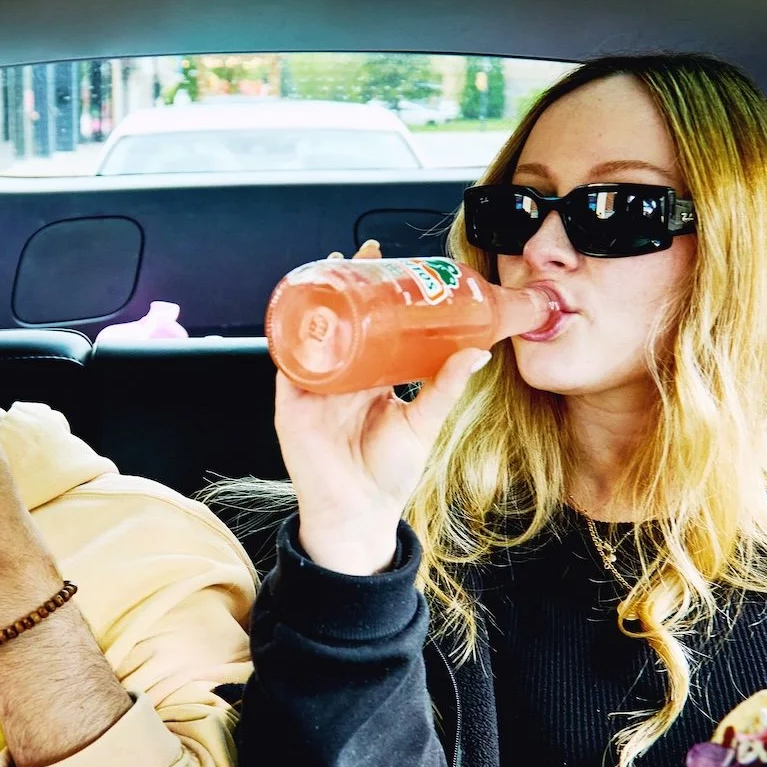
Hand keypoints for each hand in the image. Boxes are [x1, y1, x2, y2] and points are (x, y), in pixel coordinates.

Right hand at [277, 242, 490, 575]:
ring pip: (310, 331)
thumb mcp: (423, 422)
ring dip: (315, 298)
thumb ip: (445, 388)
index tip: (388, 260)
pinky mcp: (292, 403)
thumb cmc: (390, 473)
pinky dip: (290, 336)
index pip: (370, 324)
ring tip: (330, 267)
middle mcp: (339, 376)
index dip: (376, 292)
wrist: (360, 513)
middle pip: (339, 318)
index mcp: (369, 377)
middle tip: (363, 253)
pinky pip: (287, 362)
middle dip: (345, 282)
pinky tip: (300, 311)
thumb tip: (479, 354)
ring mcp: (313, 386)